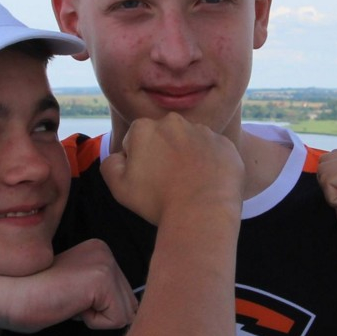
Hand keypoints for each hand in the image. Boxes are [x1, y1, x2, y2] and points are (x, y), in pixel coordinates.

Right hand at [4, 239, 137, 331]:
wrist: (8, 295)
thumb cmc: (33, 299)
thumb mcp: (76, 291)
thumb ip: (99, 294)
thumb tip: (127, 314)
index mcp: (98, 251)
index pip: (123, 295)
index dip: (97, 309)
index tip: (68, 297)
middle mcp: (105, 251)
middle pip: (130, 304)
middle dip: (101, 313)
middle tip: (67, 301)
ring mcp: (105, 262)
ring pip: (126, 313)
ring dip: (97, 318)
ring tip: (68, 301)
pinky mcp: (102, 279)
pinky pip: (117, 320)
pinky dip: (94, 322)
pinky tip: (70, 304)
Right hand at [101, 114, 243, 224]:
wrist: (202, 213)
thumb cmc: (157, 201)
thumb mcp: (119, 187)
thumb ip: (110, 164)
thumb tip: (120, 155)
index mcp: (144, 127)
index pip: (135, 142)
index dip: (138, 163)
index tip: (147, 181)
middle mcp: (174, 122)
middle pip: (163, 138)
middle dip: (163, 154)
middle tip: (167, 183)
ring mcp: (203, 131)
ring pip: (189, 143)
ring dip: (187, 158)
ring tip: (189, 185)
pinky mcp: (225, 144)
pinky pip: (213, 152)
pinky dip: (210, 164)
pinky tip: (206, 184)